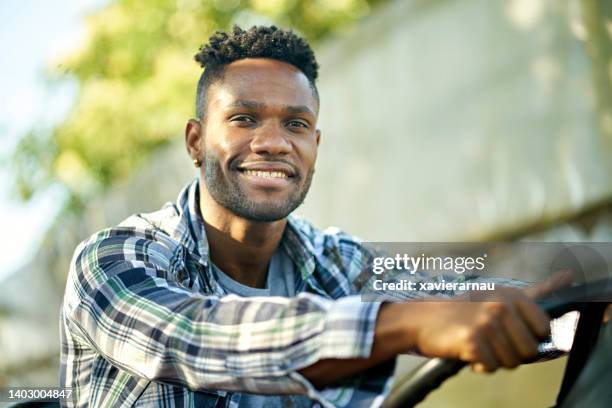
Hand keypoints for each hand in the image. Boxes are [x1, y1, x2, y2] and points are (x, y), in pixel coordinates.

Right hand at [409, 273, 571, 372]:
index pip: (544, 329)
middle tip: (491, 341)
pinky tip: (467, 351)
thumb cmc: (464, 311)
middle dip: (512, 353)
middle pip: (529, 350)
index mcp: (511, 294)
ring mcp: (486, 322)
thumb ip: (536, 289)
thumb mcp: (500, 294)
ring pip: (511, 362)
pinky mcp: (473, 340)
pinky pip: (490, 367)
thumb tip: (570, 275)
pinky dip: (479, 365)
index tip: (510, 333)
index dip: (529, 337)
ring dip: (495, 360)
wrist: (423, 319)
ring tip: (479, 344)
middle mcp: (501, 305)